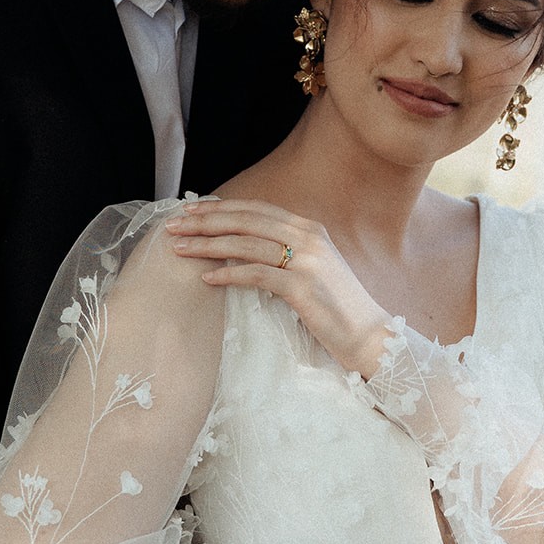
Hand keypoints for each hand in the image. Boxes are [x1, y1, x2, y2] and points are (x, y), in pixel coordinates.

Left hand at [164, 199, 391, 373]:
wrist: (369, 335)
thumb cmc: (335, 306)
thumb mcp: (311, 268)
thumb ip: (283, 251)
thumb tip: (239, 246)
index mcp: (309, 228)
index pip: (255, 210)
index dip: (220, 208)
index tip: (190, 211)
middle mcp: (308, 237)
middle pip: (245, 221)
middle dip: (205, 221)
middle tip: (174, 225)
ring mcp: (307, 260)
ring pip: (246, 244)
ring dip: (208, 245)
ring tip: (180, 249)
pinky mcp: (303, 286)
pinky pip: (256, 275)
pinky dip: (228, 275)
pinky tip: (207, 278)